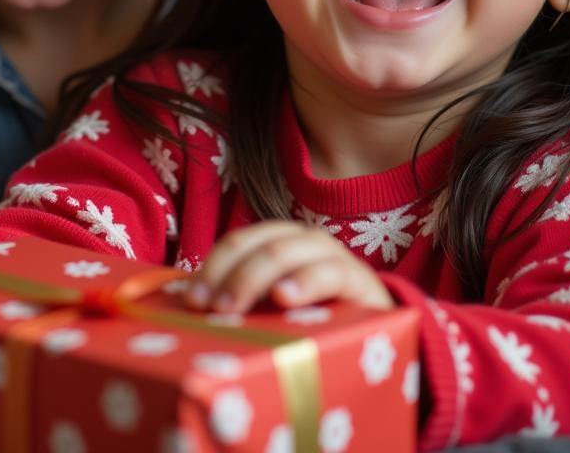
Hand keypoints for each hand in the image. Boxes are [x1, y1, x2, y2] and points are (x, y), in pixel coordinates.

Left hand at [185, 221, 394, 313]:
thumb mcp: (275, 311)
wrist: (378, 330)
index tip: (191, 300)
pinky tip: (284, 298)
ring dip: (253, 277)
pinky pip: (329, 272)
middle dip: (227, 273)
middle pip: (255, 243)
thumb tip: (194, 316)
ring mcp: (329, 254)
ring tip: (232, 306)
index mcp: (277, 241)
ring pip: (283, 251)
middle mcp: (301, 239)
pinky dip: (303, 282)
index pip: (237, 242)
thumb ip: (244, 306)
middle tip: (208, 307)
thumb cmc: (317, 319)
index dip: (211, 266)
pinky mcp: (357, 278)